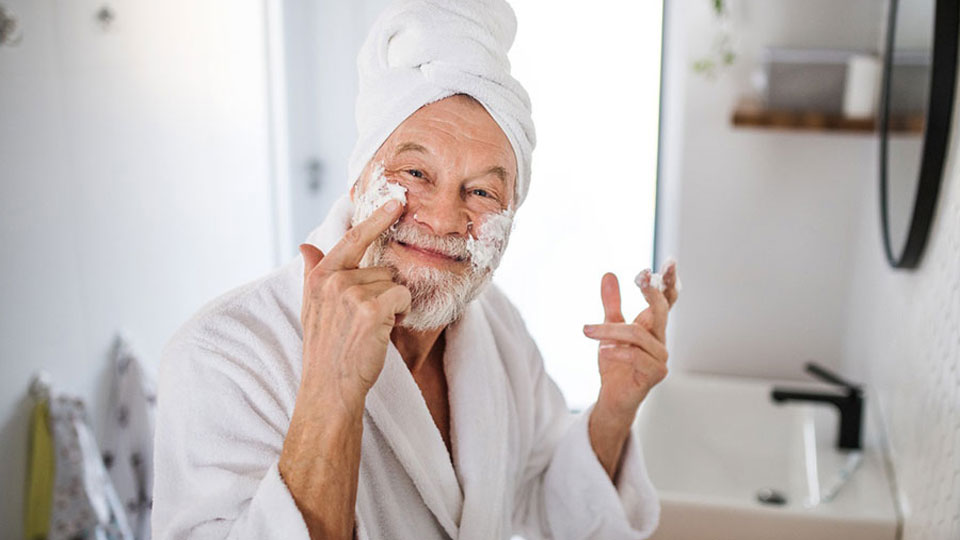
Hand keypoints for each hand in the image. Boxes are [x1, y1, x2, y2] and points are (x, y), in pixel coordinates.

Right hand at [280, 199, 409, 539]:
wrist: (330, 388)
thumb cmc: (327, 350)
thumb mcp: (313, 308)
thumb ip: (314, 273)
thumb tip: (307, 245)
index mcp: (319, 276)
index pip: (351, 238)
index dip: (375, 218)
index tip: (397, 199)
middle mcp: (332, 279)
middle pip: (381, 268)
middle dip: (384, 291)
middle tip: (368, 320)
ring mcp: (350, 292)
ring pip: (394, 282)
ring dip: (392, 304)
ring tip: (373, 329)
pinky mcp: (371, 307)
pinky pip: (402, 295)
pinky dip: (402, 311)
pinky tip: (385, 329)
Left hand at [582, 261, 678, 478]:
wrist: (612, 397)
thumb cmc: (616, 363)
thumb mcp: (608, 328)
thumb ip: (611, 303)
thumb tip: (609, 274)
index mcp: (653, 326)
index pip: (667, 300)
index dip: (669, 281)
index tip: (668, 262)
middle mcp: (660, 340)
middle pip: (661, 310)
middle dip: (652, 292)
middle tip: (640, 277)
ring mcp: (660, 358)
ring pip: (638, 335)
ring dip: (610, 331)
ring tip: (587, 331)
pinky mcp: (654, 375)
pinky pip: (637, 357)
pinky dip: (618, 352)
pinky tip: (604, 352)